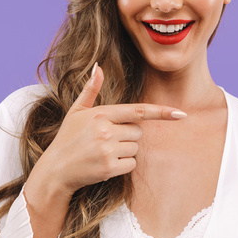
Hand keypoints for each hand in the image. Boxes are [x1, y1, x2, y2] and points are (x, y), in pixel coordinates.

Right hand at [25, 64, 186, 203]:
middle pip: (138, 131)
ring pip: (136, 148)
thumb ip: (91, 90)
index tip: (181, 114)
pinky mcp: (109, 168)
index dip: (161, 112)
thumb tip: (97, 66)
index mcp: (100, 114)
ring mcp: (108, 150)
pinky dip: (123, 165)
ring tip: (103, 152)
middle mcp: (105, 131)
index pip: (137, 111)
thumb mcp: (76, 112)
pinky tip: (105, 163)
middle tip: (106, 139)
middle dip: (128, 135)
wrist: (55, 171)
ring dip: (125, 150)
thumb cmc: (67, 139)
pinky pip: (132, 164)